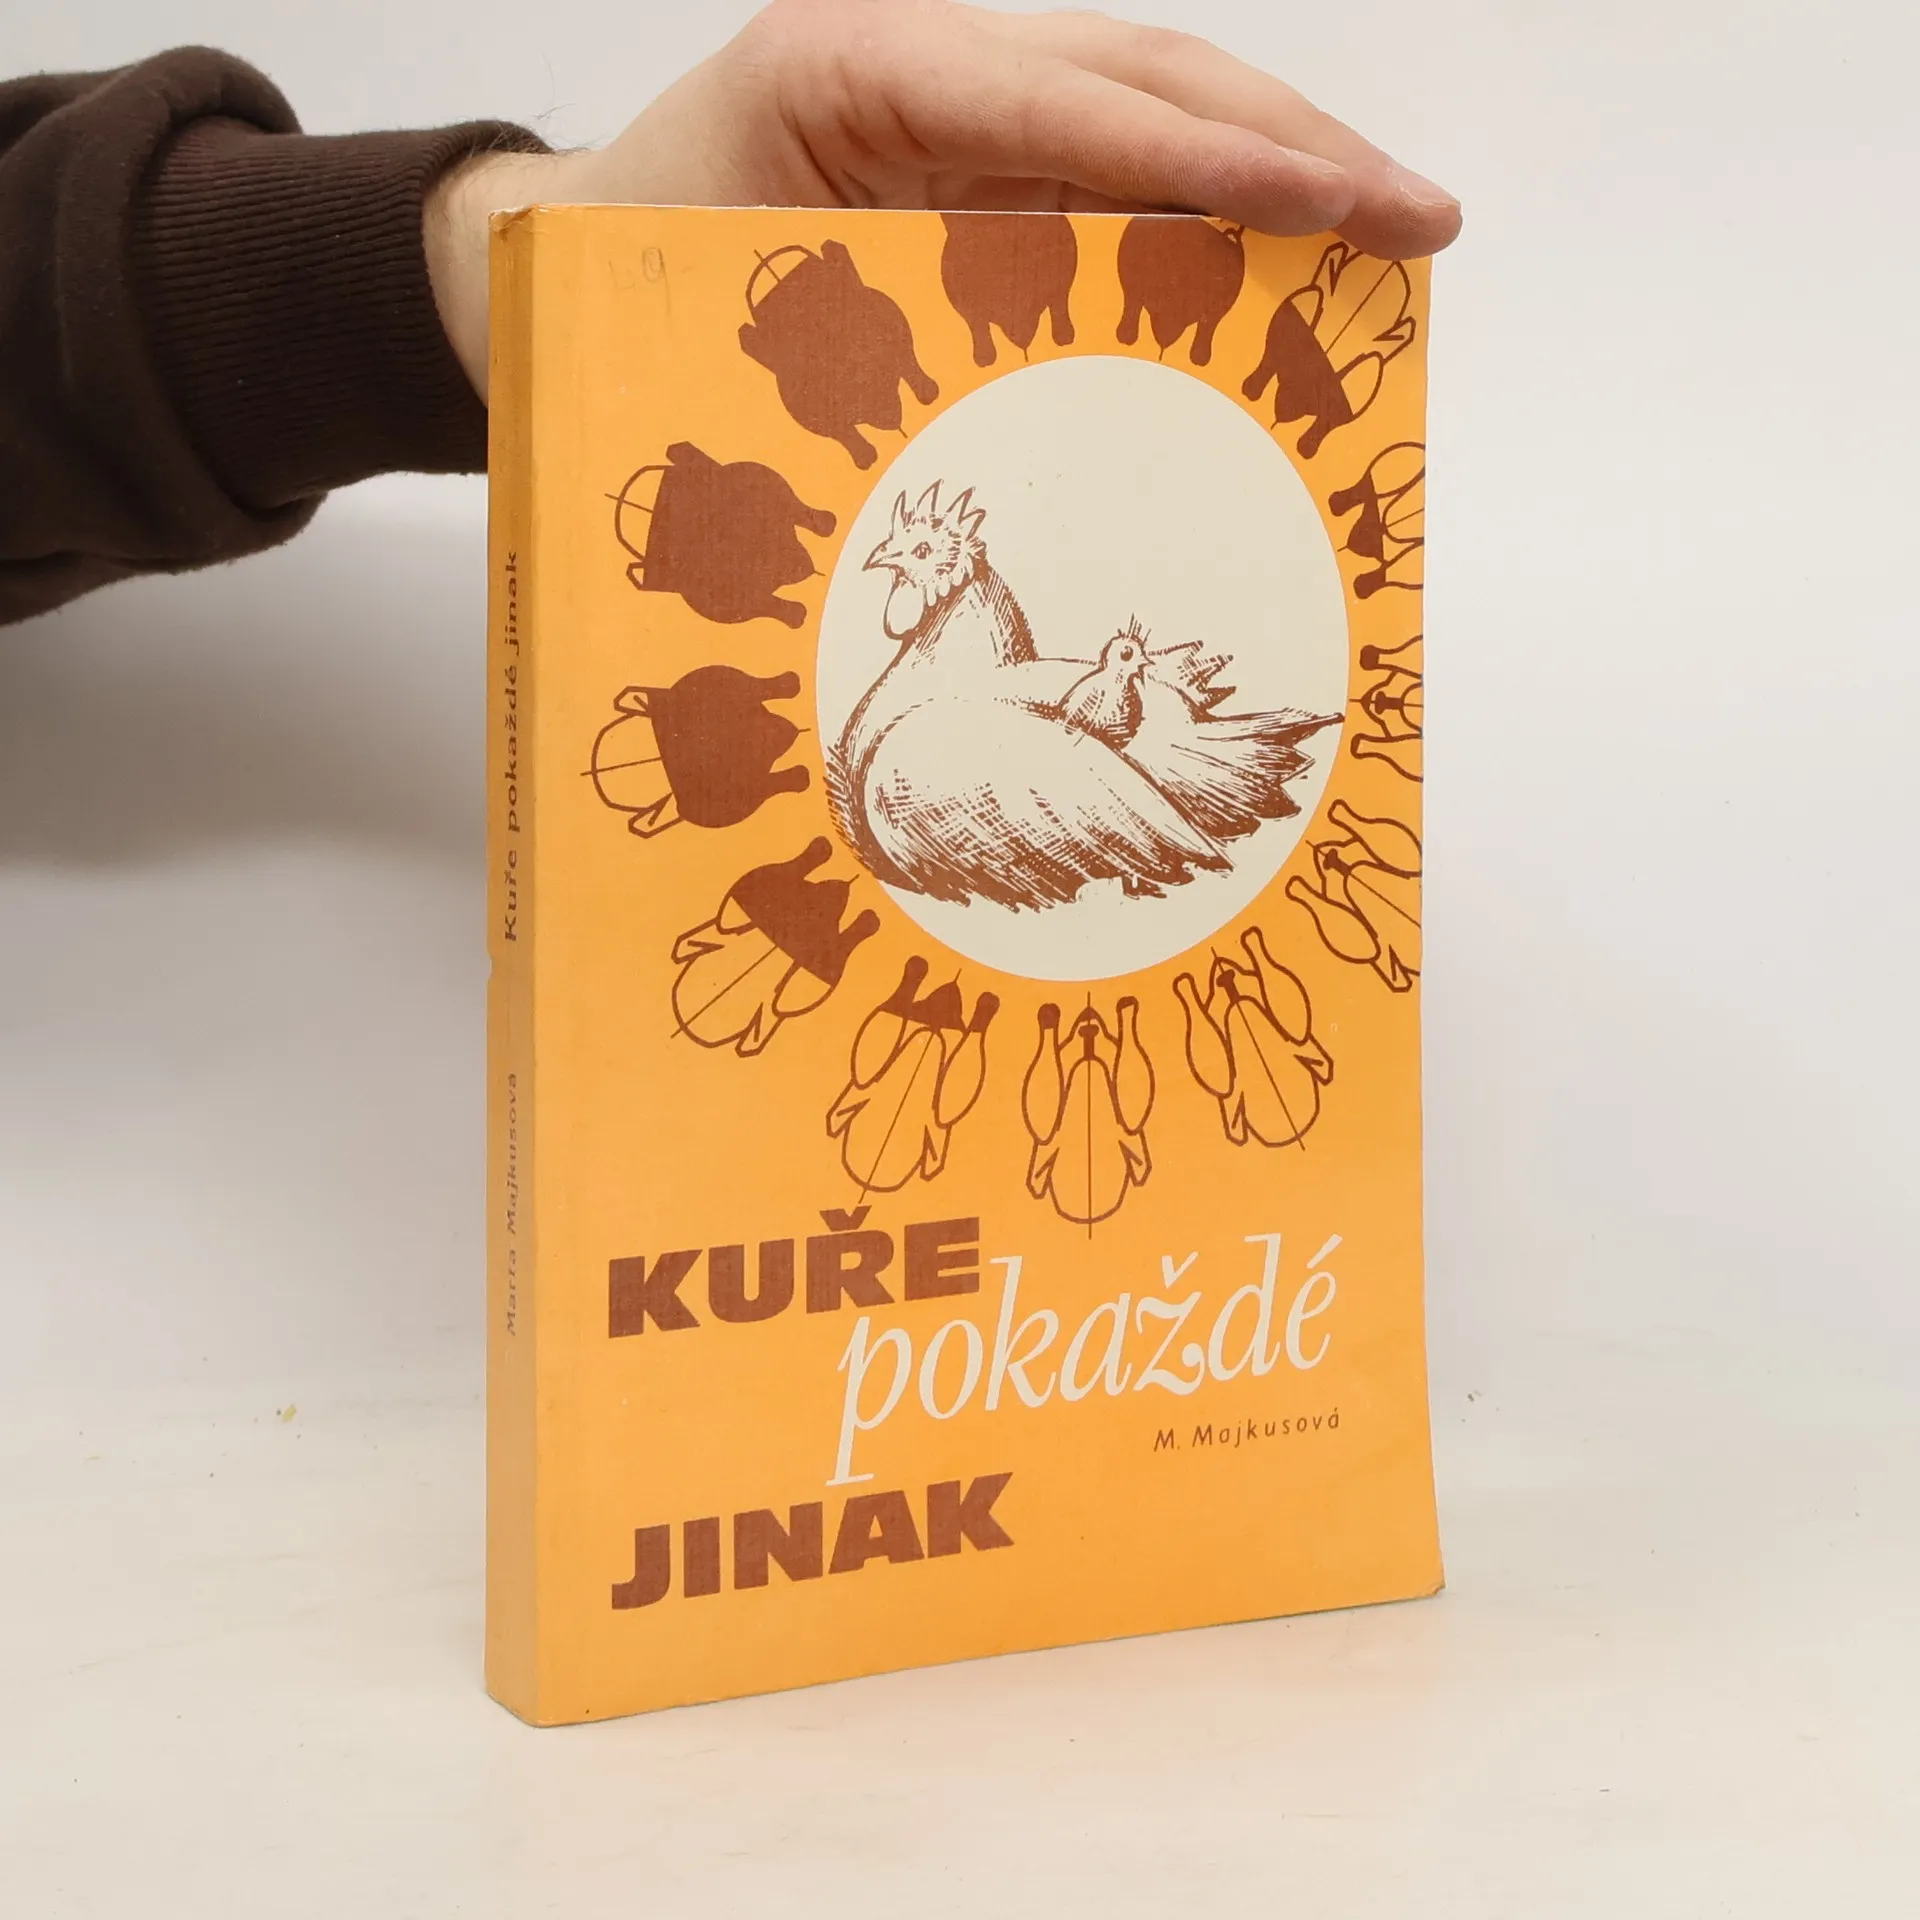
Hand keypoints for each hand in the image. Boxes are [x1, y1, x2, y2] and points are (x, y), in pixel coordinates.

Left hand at [425, 0, 1461, 395]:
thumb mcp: (729, 319)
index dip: (1210, 156)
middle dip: (1294, 147)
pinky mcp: (974, 151)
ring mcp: (956, 99)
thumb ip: (874, 344)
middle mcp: (922, 61)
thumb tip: (1034, 449)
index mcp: (851, 67)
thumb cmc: (623, 291)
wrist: (559, 260)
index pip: (1067, 101)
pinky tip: (1286, 261)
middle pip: (1144, 78)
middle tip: (1419, 217)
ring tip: (1391, 234)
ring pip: (1148, 113)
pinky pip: (1112, 171)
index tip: (1336, 203)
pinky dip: (1206, 214)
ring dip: (1276, 172)